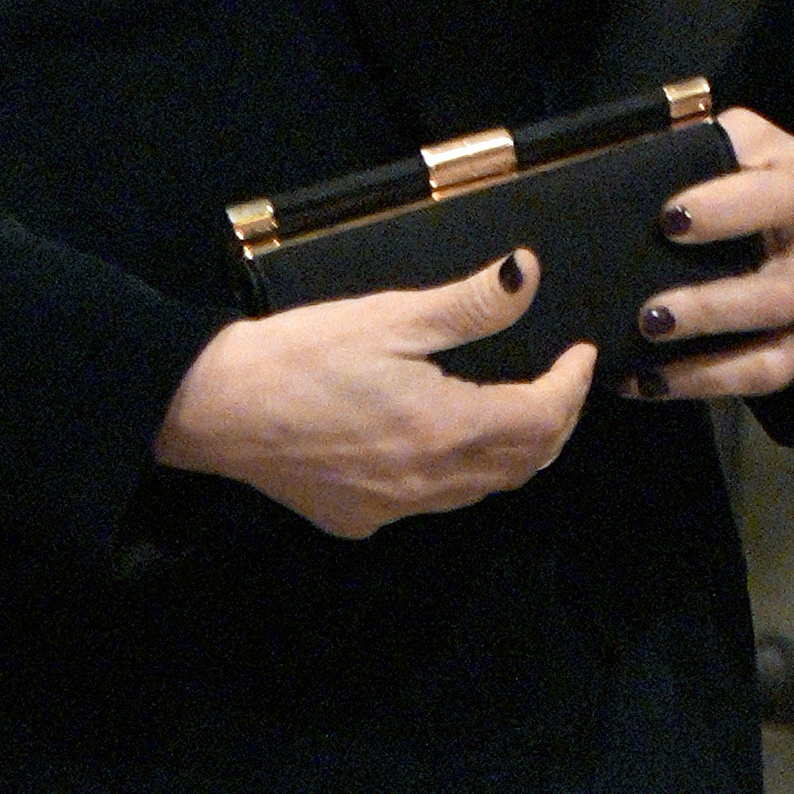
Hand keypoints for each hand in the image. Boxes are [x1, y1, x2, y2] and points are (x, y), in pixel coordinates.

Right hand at [154, 251, 595, 538]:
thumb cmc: (299, 354)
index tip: (580, 353)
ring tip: (517, 410)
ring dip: (513, 453)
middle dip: (554, 424)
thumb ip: (469, 304)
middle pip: (523, 463)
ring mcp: (396, 509)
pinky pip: (434, 502)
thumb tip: (528, 274)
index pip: (541, 418)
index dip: (572, 387)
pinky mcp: (360, 519)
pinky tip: (444, 442)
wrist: (213, 408)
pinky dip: (461, 473)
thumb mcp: (389, 316)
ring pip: (482, 489)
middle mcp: (431, 482)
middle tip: (559, 382)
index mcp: (446, 428)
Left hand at [626, 107, 793, 403]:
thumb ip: (710, 145)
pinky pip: (762, 382)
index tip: (668, 219)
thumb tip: (635, 161)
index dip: (726, 211)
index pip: (777, 200)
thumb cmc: (782, 179)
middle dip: (710, 310)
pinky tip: (648, 383)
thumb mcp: (758, 144)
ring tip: (646, 363)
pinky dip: (703, 387)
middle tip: (650, 315)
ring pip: (775, 356)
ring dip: (707, 368)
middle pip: (776, 296)